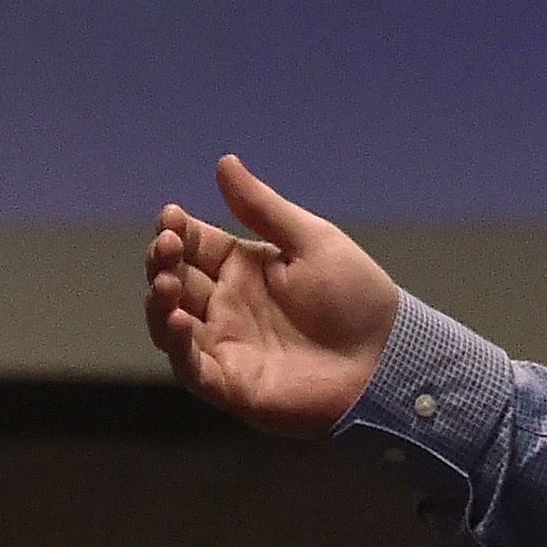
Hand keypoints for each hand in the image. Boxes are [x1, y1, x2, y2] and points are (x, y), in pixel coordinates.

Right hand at [143, 155, 399, 437]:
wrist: (387, 357)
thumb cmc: (355, 295)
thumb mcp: (310, 241)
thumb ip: (262, 209)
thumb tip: (224, 162)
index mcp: (244, 269)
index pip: (194, 245)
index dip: (175, 231)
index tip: (170, 216)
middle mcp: (227, 306)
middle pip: (175, 281)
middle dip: (162, 261)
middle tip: (168, 246)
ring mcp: (226, 346)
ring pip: (170, 325)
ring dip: (159, 301)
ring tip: (166, 280)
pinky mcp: (230, 385)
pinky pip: (191, 367)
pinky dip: (177, 346)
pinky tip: (178, 319)